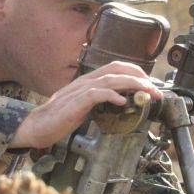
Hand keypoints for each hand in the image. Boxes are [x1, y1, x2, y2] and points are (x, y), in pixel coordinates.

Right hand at [11, 61, 161, 148]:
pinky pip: (97, 95)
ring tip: (147, 93)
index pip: (116, 67)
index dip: (135, 72)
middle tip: (155, 90)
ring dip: (132, 84)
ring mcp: (79, 91)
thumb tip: (121, 101)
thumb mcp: (84, 106)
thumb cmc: (60, 118)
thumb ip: (100, 100)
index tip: (150, 85)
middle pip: (117, 69)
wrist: (38, 127)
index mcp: (88, 81)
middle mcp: (85, 81)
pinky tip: (122, 102)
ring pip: (110, 79)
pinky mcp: (75, 103)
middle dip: (140, 77)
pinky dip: (112, 96)